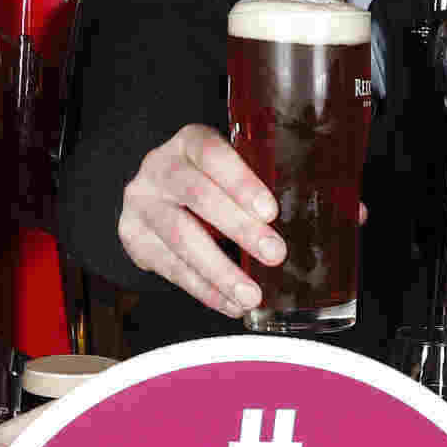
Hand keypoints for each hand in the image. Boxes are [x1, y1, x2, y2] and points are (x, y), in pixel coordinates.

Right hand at [116, 124, 283, 319]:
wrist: (156, 195)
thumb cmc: (209, 182)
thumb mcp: (229, 171)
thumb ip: (260, 183)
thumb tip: (313, 216)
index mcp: (188, 143)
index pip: (211, 154)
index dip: (240, 182)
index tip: (269, 211)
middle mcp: (159, 168)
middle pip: (197, 196)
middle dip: (239, 228)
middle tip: (274, 254)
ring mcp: (142, 204)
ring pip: (180, 238)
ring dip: (220, 271)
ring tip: (251, 296)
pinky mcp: (133, 238)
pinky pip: (171, 269)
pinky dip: (205, 290)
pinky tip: (230, 303)